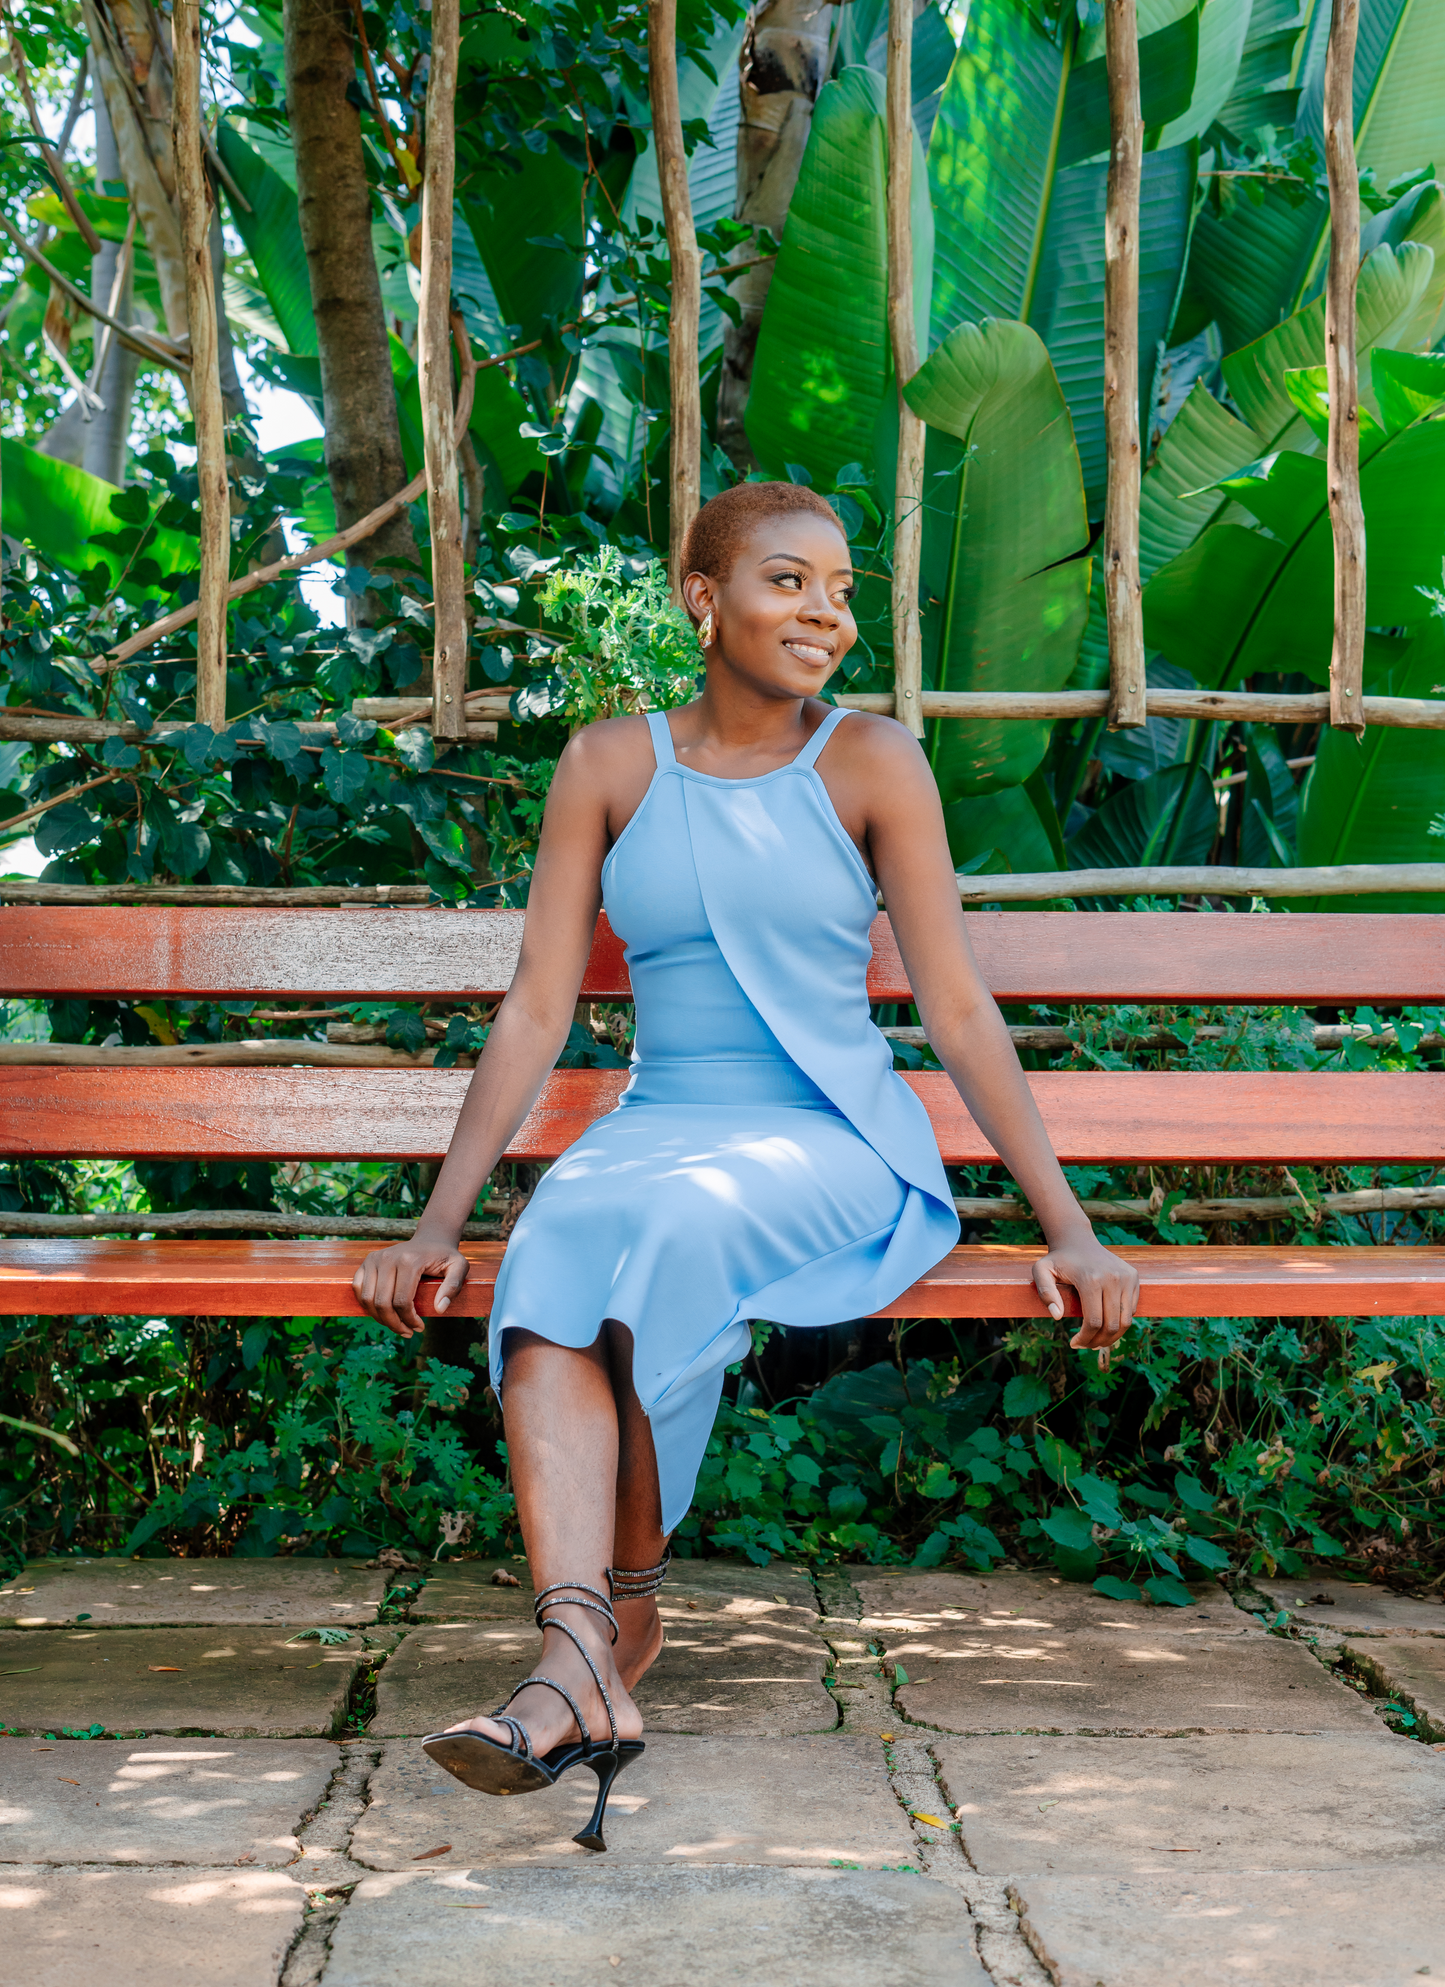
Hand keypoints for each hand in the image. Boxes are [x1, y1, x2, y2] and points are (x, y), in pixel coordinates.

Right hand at [352, 1232, 469, 1336]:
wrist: (430, 1240)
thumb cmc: (445, 1256)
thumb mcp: (459, 1267)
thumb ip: (453, 1286)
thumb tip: (439, 1309)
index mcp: (409, 1261)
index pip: (402, 1301)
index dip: (409, 1321)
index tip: (420, 1328)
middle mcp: (388, 1258)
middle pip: (382, 1303)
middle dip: (394, 1324)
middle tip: (407, 1332)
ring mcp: (375, 1258)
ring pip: (368, 1299)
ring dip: (379, 1318)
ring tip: (395, 1325)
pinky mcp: (367, 1261)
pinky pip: (358, 1288)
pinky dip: (366, 1305)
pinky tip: (381, 1312)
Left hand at [1032, 1234, 1138, 1365]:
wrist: (1077, 1240)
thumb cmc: (1058, 1260)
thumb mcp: (1041, 1271)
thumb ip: (1045, 1293)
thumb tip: (1058, 1317)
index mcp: (1091, 1279)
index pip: (1093, 1322)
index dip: (1085, 1338)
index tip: (1074, 1344)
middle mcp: (1113, 1278)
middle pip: (1112, 1325)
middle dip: (1099, 1342)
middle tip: (1086, 1346)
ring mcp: (1126, 1277)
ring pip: (1125, 1321)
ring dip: (1112, 1337)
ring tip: (1097, 1341)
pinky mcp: (1133, 1277)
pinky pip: (1131, 1309)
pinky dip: (1120, 1321)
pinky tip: (1105, 1323)